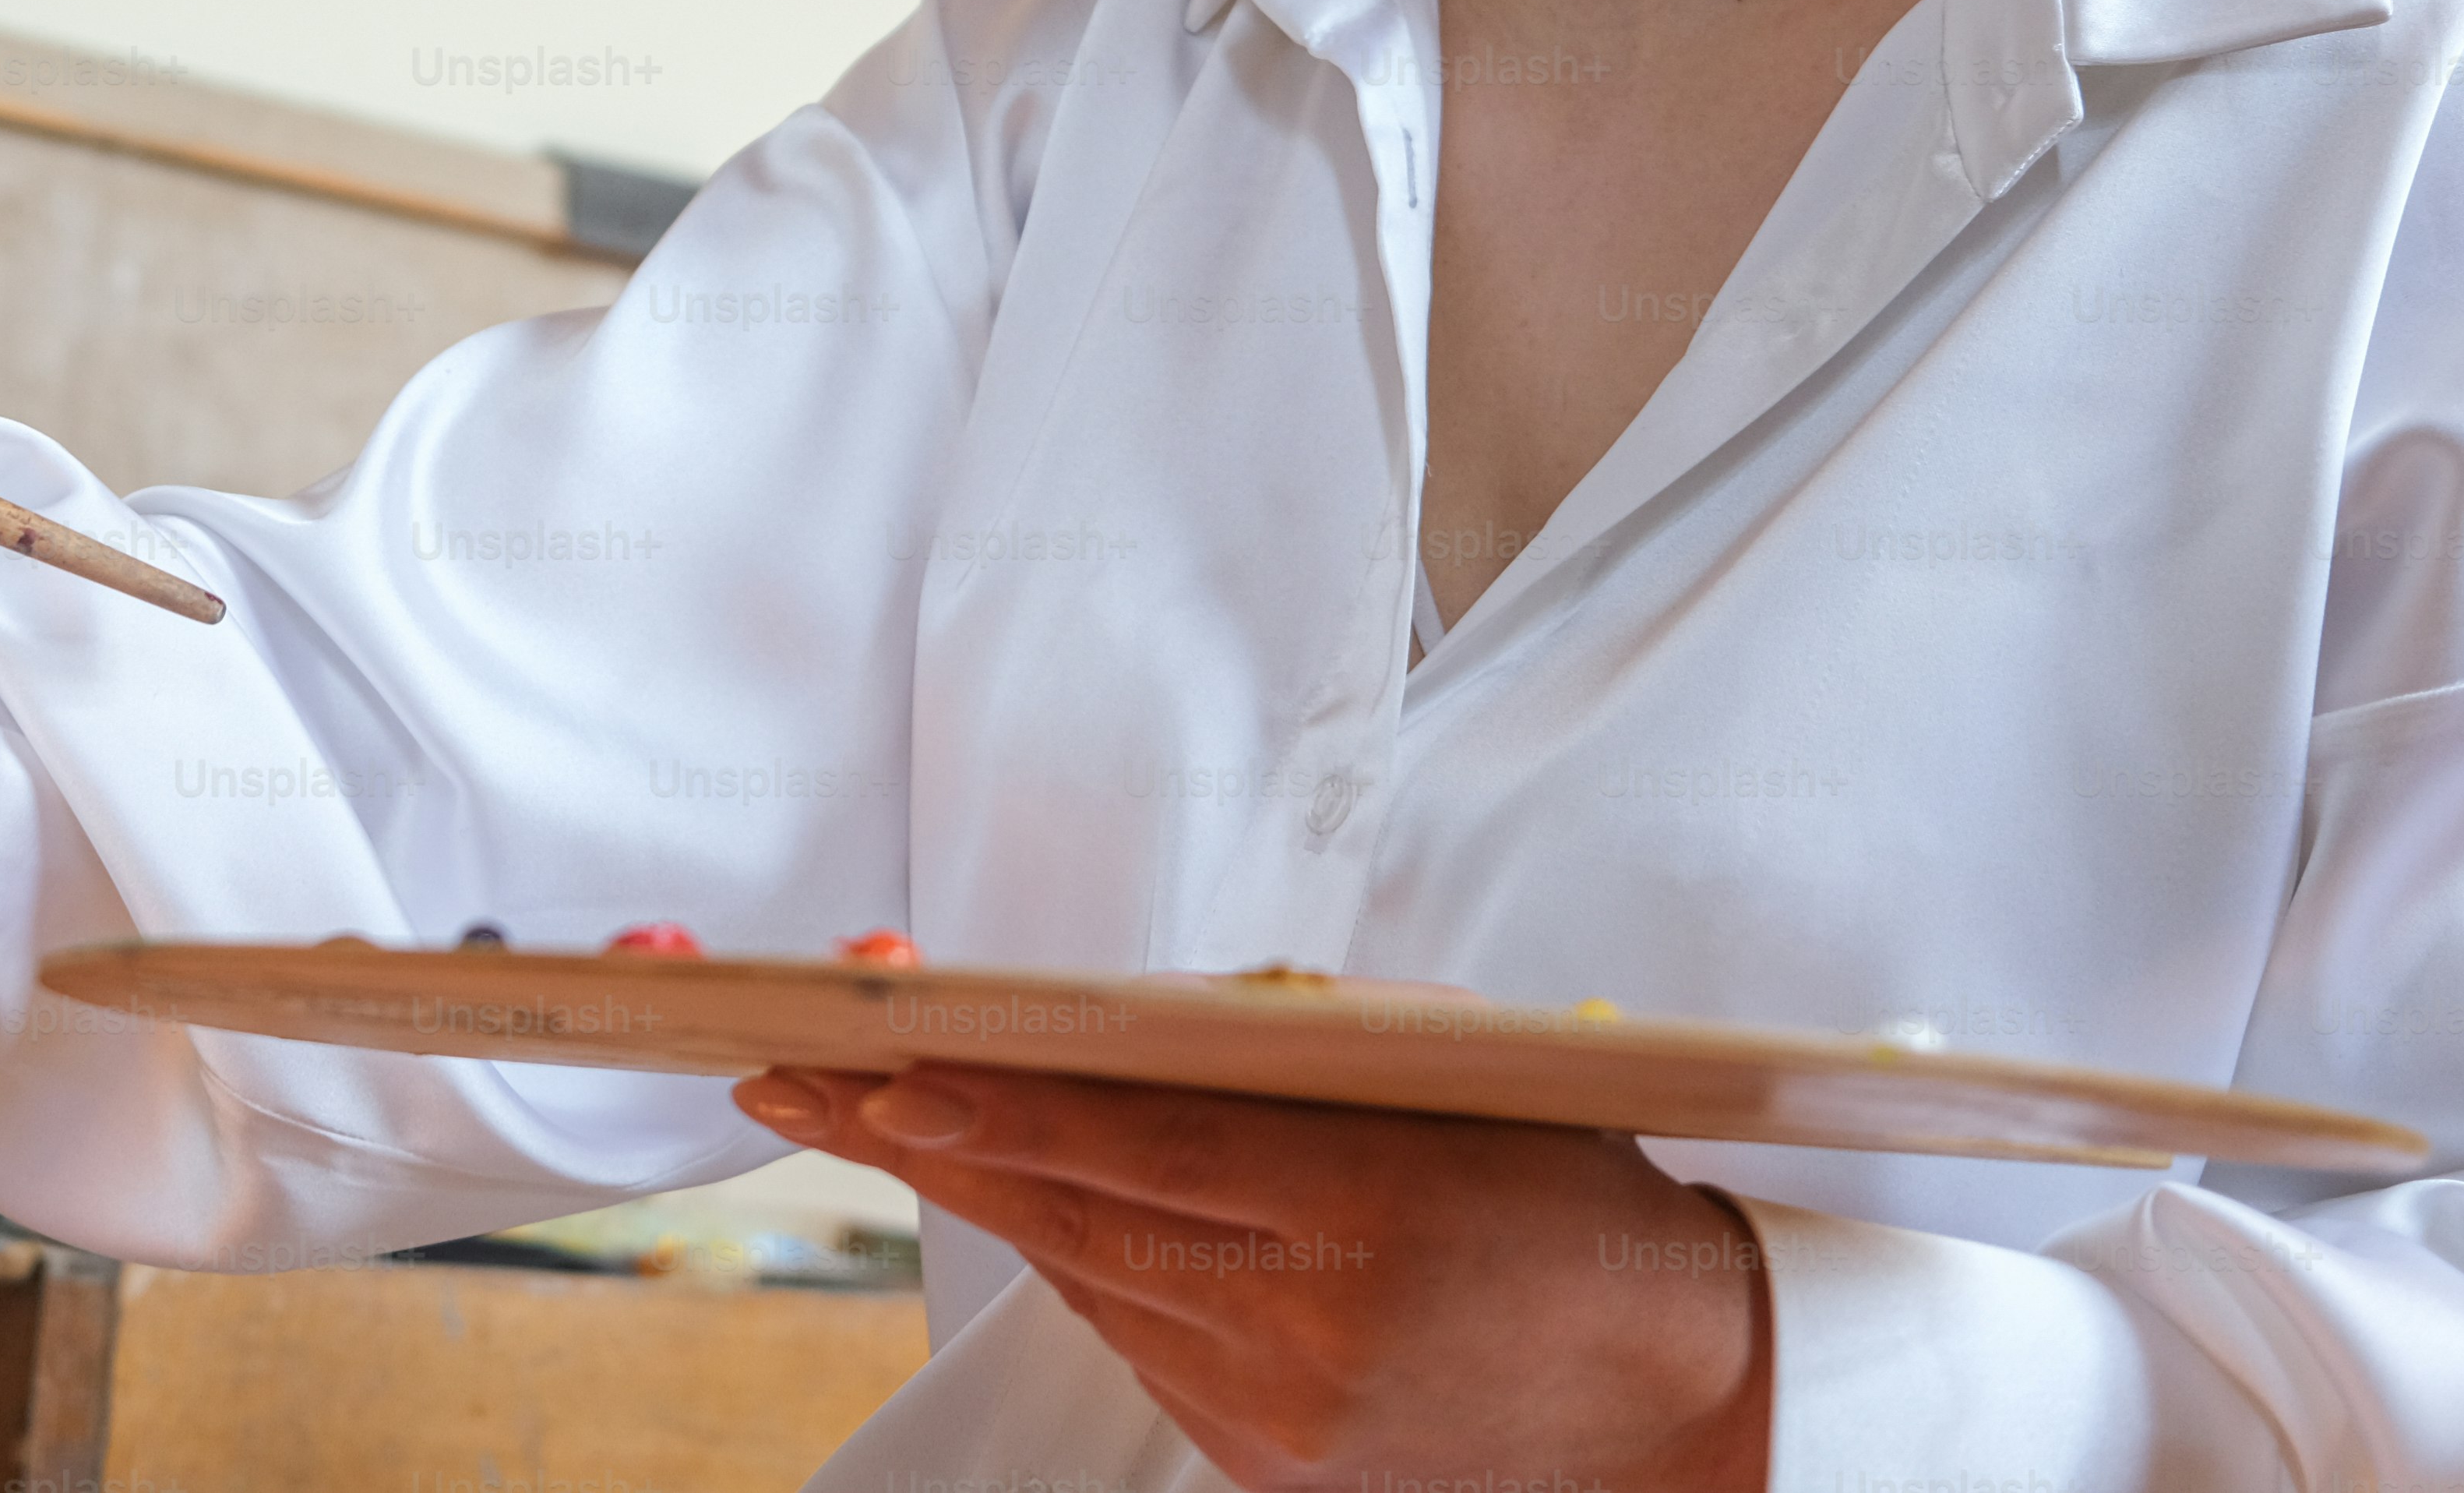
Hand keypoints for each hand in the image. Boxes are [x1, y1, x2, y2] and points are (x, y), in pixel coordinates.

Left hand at [740, 1063, 1769, 1492]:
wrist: (1673, 1378)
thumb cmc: (1561, 1184)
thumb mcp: (1446, 1078)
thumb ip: (1287, 1045)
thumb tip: (1119, 1016)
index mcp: (1364, 1205)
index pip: (1141, 1150)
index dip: (1003, 1111)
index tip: (885, 1072)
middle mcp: (1309, 1324)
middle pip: (1074, 1215)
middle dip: (919, 1138)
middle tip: (790, 1076)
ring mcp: (1281, 1409)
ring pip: (1088, 1277)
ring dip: (985, 1190)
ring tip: (871, 1107)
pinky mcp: (1270, 1464)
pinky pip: (1138, 1339)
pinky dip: (1083, 1262)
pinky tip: (1032, 1196)